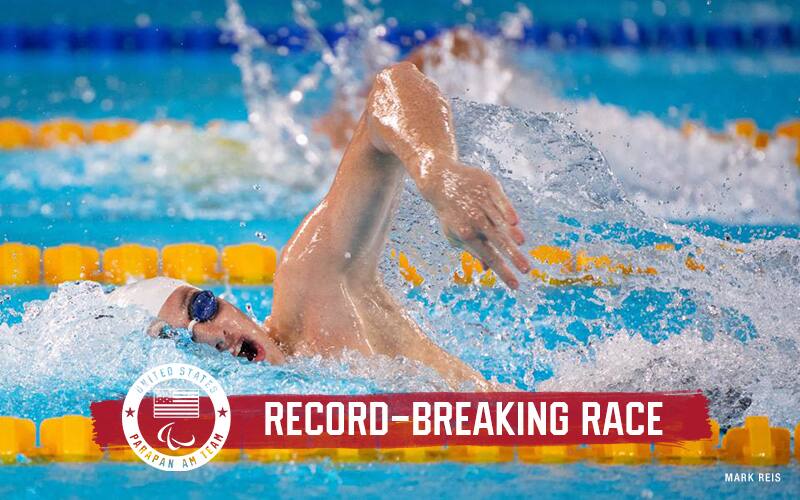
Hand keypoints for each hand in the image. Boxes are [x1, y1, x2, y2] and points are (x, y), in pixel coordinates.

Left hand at [421, 161, 529, 288]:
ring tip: (521, 244)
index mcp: (467, 235)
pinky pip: (500, 200)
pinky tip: (514, 222)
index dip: (503, 272)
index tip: (516, 286)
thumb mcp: (456, 235)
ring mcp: (481, 203)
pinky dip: (506, 210)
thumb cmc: (451, 213)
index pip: (490, 257)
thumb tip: (487, 269)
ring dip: (510, 233)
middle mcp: (474, 220)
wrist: (441, 180)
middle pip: (497, 241)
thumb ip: (473, 251)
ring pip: (499, 220)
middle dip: (512, 256)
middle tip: (527, 270)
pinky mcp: (489, 187)